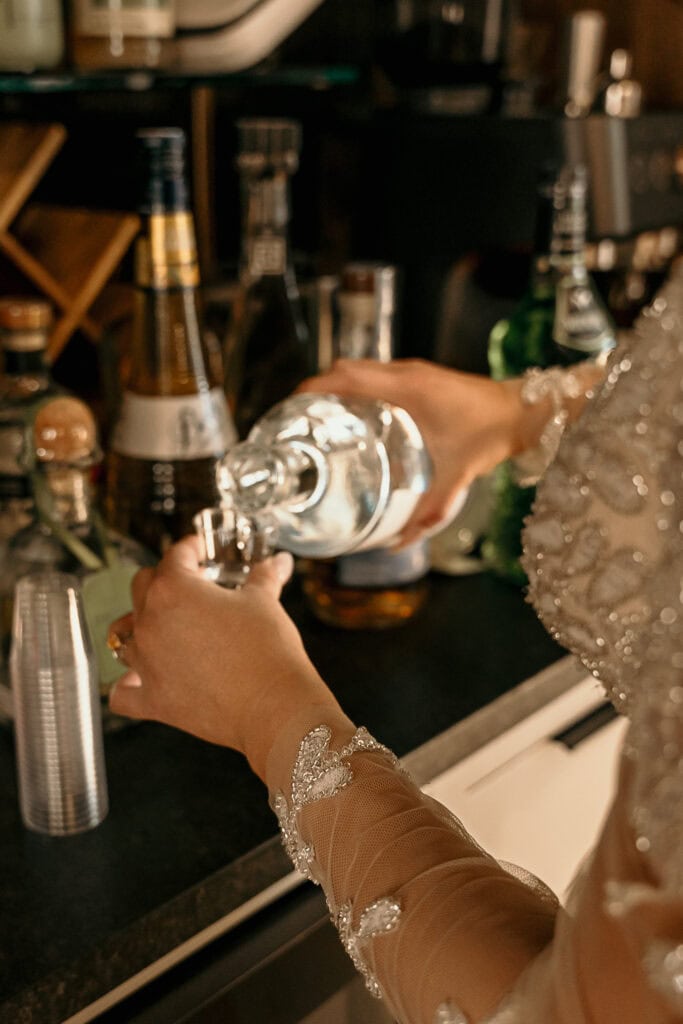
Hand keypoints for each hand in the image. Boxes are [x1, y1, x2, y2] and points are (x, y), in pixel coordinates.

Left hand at [108, 537, 339, 779]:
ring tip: (161, 627)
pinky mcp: (153, 700)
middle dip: (164, 579)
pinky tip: (138, 678)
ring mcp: (146, 663)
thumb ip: (264, 576)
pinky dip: (128, 684)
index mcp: (174, 589)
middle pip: (142, 587)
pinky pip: (122, 692)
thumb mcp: (265, 601)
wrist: (273, 705)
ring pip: (123, 634)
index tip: (200, 550)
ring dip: (140, 626)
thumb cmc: (267, 649)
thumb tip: (277, 563)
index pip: (175, 555)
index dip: (191, 548)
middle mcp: (150, 622)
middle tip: (190, 585)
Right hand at [298, 359, 522, 544]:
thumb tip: (397, 543)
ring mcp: (413, 372)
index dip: (310, 390)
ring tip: (320, 420)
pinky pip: (377, 376)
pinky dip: (359, 390)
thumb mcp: (455, 478)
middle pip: (344, 369)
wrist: (523, 411)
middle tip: (299, 421)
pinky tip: (358, 418)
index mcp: (405, 388)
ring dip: (337, 388)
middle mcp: (404, 373)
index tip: (289, 410)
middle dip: (316, 391)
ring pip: (361, 370)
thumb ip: (428, 513)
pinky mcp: (421, 377)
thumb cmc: (489, 437)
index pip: (344, 376)